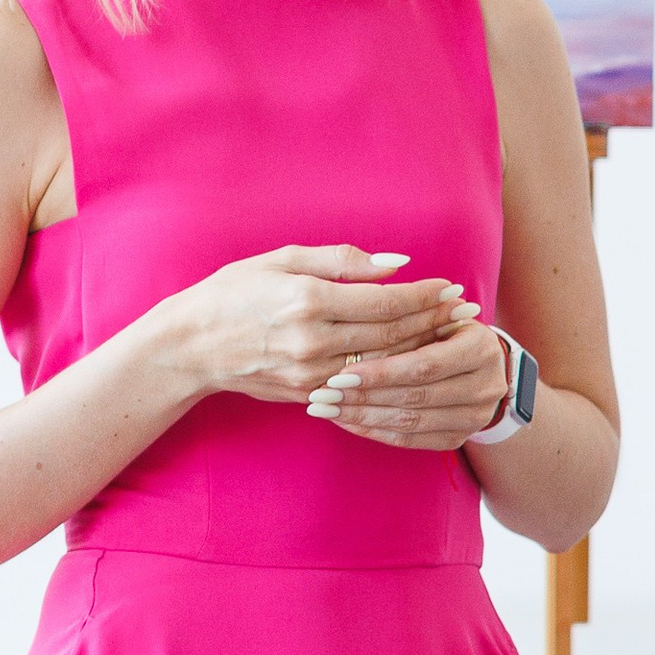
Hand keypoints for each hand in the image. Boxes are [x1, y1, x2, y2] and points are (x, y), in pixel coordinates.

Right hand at [165, 246, 473, 405]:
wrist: (189, 347)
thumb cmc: (233, 293)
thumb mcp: (282, 260)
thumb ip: (342, 261)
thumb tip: (395, 265)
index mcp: (309, 299)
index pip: (385, 301)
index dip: (424, 296)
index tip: (452, 288)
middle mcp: (312, 340)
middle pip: (392, 335)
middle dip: (434, 322)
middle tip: (466, 312)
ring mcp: (310, 373)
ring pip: (382, 364)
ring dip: (421, 350)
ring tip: (450, 336)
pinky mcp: (306, 394)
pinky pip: (360, 385)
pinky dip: (390, 374)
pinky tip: (412, 363)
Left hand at [305, 316, 509, 452]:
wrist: (480, 362)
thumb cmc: (445, 325)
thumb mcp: (437, 306)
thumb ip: (412, 303)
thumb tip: (382, 273)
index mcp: (482, 347)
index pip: (424, 365)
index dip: (382, 371)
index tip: (341, 371)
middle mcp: (487, 386)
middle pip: (415, 396)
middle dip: (366, 396)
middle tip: (324, 394)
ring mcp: (475, 417)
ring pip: (410, 422)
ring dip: (363, 416)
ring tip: (327, 408)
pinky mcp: (458, 437)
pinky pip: (410, 440)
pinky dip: (374, 431)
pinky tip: (345, 421)